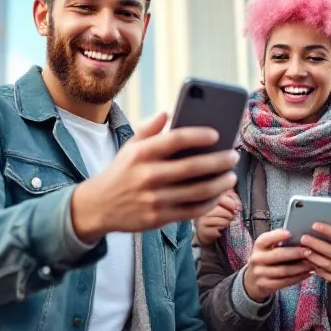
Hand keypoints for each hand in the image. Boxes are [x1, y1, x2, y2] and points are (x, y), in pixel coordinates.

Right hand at [70, 112, 238, 242]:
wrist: (97, 206)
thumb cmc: (120, 172)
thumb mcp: (129, 147)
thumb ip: (149, 129)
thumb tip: (168, 112)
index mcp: (141, 153)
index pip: (176, 139)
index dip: (199, 135)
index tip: (217, 134)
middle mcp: (148, 176)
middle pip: (193, 167)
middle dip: (219, 161)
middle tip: (233, 156)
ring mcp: (153, 199)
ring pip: (197, 192)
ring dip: (220, 184)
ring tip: (231, 176)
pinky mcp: (158, 218)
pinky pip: (192, 211)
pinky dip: (210, 203)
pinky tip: (218, 195)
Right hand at [241, 229, 316, 301]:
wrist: (253, 280)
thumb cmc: (266, 259)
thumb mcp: (267, 248)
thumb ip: (278, 242)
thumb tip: (298, 233)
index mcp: (258, 246)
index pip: (265, 239)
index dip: (277, 236)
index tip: (290, 233)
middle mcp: (257, 259)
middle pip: (278, 255)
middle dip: (295, 253)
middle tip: (309, 251)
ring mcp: (260, 273)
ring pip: (284, 270)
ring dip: (300, 267)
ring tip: (312, 263)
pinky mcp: (266, 285)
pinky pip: (285, 282)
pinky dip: (298, 277)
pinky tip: (307, 273)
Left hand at [300, 224, 330, 295]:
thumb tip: (325, 227)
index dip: (328, 231)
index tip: (315, 225)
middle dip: (316, 244)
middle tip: (303, 238)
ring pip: (326, 264)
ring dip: (313, 257)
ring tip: (302, 250)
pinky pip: (326, 274)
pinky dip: (315, 267)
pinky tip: (307, 261)